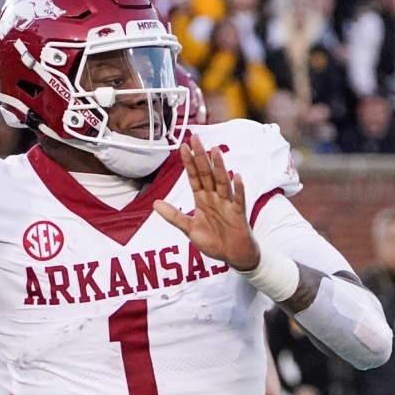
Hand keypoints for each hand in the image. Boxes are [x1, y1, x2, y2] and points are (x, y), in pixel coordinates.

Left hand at [154, 134, 259, 270]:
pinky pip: (238, 199)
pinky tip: (236, 176)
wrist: (233, 255)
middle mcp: (214, 198)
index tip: (182, 147)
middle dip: (201, 157)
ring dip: (219, 167)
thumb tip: (155, 204)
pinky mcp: (238, 213)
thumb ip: (174, 216)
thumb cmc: (213, 241)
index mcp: (202, 199)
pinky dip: (238, 188)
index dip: (188, 163)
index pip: (194, 177)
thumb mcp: (190, 229)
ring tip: (215, 150)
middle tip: (196, 138)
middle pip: (207, 174)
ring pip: (222, 182)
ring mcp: (227, 204)